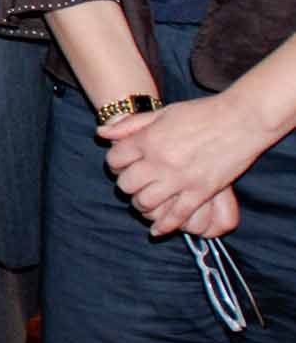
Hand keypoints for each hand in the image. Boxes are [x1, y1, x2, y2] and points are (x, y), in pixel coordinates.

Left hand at [100, 92, 270, 235]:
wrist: (242, 119)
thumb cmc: (201, 113)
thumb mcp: (162, 112)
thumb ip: (130, 125)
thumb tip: (101, 133)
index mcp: (148, 140)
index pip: (115, 160)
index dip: (114, 164)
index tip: (121, 165)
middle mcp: (160, 162)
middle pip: (126, 184)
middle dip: (126, 185)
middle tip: (133, 184)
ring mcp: (181, 179)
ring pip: (146, 203)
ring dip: (141, 205)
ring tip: (144, 202)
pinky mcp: (201, 192)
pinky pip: (176, 216)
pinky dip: (164, 226)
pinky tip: (157, 230)